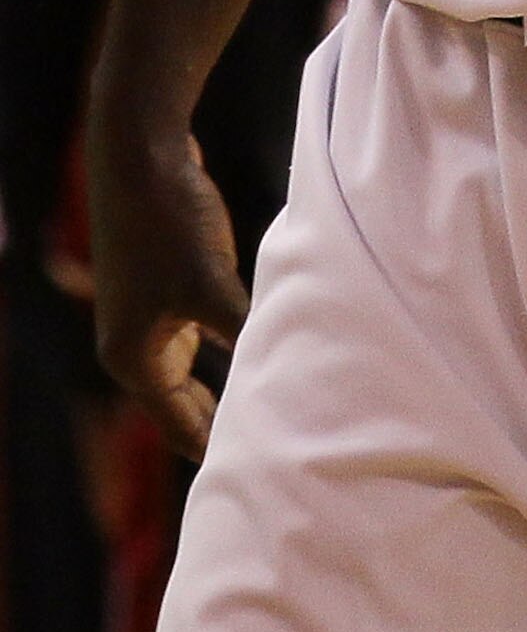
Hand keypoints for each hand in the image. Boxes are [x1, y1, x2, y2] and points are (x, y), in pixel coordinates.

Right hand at [87, 107, 248, 460]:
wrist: (141, 153)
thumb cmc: (170, 221)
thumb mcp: (213, 284)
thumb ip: (244, 331)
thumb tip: (287, 371)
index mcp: (134, 357)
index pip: (179, 423)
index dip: (216, 449)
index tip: (255, 478)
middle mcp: (134, 343)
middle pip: (182, 402)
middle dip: (221, 422)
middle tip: (274, 452)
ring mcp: (147, 313)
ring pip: (192, 366)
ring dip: (226, 382)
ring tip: (273, 409)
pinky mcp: (165, 284)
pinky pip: (198, 333)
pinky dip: (227, 345)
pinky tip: (258, 349)